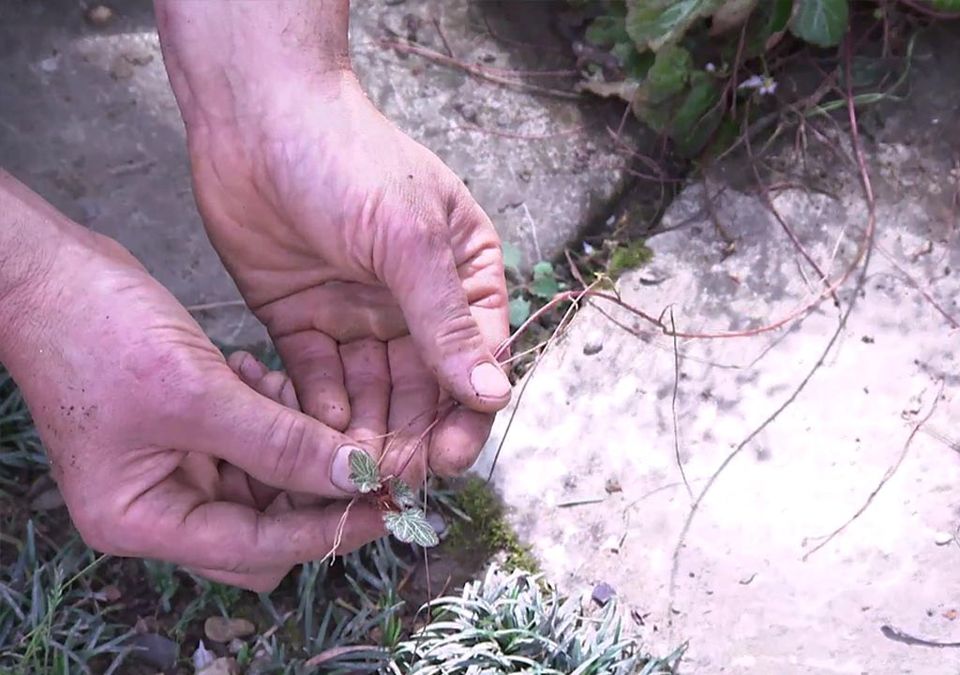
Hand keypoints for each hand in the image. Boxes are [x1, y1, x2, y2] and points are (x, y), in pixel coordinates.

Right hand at [0, 175, 383, 590]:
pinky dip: (268, 413)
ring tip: (279, 387)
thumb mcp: (196, 393)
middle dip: (311, 486)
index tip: (387, 507)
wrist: (47, 273)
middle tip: (361, 446)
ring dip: (291, 440)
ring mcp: (171, 468)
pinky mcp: (187, 430)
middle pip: (264, 527)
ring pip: (266, 480)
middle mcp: (157, 505)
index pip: (256, 549)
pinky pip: (251, 440)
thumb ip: (279, 444)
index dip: (325, 531)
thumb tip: (354, 477)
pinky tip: (258, 371)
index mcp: (143, 518)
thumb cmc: (97, 333)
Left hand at [184, 82, 511, 483]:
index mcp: (462, 276)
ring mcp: (357, 315)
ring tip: (352, 467)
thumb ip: (446, 322)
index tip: (449, 458)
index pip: (476, 359)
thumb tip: (492, 393)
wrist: (254, 117)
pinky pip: (319, 379)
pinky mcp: (302, 323)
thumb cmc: (348, 159)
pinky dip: (320, 407)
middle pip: (423, 388)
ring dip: (366, 430)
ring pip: (372, 393)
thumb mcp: (408, 240)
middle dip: (411, 433)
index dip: (465, 413)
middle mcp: (414, 304)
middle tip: (394, 478)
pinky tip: (316, 431)